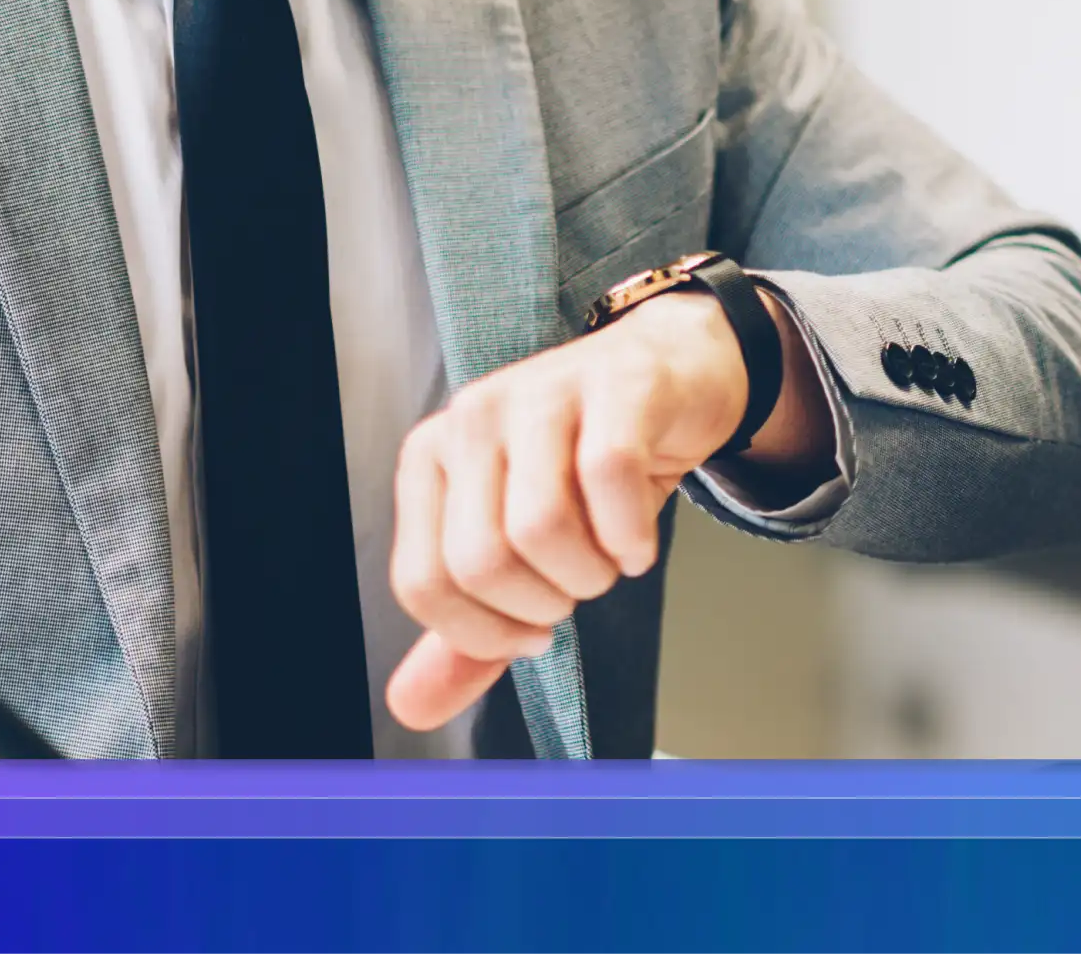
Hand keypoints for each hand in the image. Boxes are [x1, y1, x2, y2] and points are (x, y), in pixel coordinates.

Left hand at [383, 283, 831, 731]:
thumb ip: (468, 630)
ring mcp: (540, 394)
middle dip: (544, 604)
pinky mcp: (613, 386)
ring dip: (591, 573)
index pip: (424, 582)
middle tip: (576, 585)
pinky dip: (632, 536)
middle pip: (482, 561)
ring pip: (542, 526)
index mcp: (430, 459)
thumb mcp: (518, 547)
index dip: (485, 632)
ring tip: (609, 559)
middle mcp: (471, 419)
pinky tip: (639, 540)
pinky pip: (610, 478)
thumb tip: (410, 707)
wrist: (670, 373)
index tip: (531, 628)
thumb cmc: (586, 464)